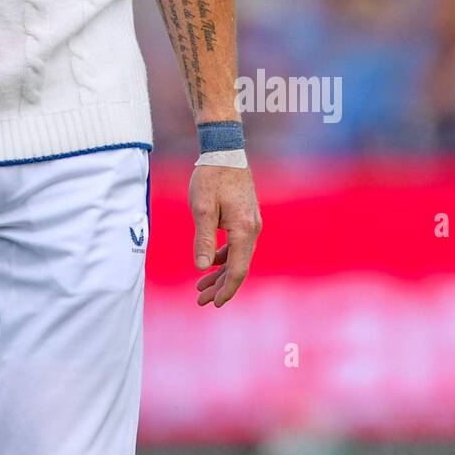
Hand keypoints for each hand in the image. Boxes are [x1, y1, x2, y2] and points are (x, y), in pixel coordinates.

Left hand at [189, 163, 261, 306]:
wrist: (225, 150)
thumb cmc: (211, 177)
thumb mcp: (202, 208)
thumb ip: (204, 239)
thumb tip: (202, 267)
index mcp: (244, 230)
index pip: (237, 269)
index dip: (226, 289)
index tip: (212, 304)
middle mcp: (253, 229)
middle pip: (239, 266)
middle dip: (220, 286)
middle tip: (200, 301)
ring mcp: (252, 223)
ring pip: (238, 256)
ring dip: (221, 272)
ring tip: (201, 287)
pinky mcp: (246, 217)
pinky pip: (238, 244)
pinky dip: (225, 257)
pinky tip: (211, 263)